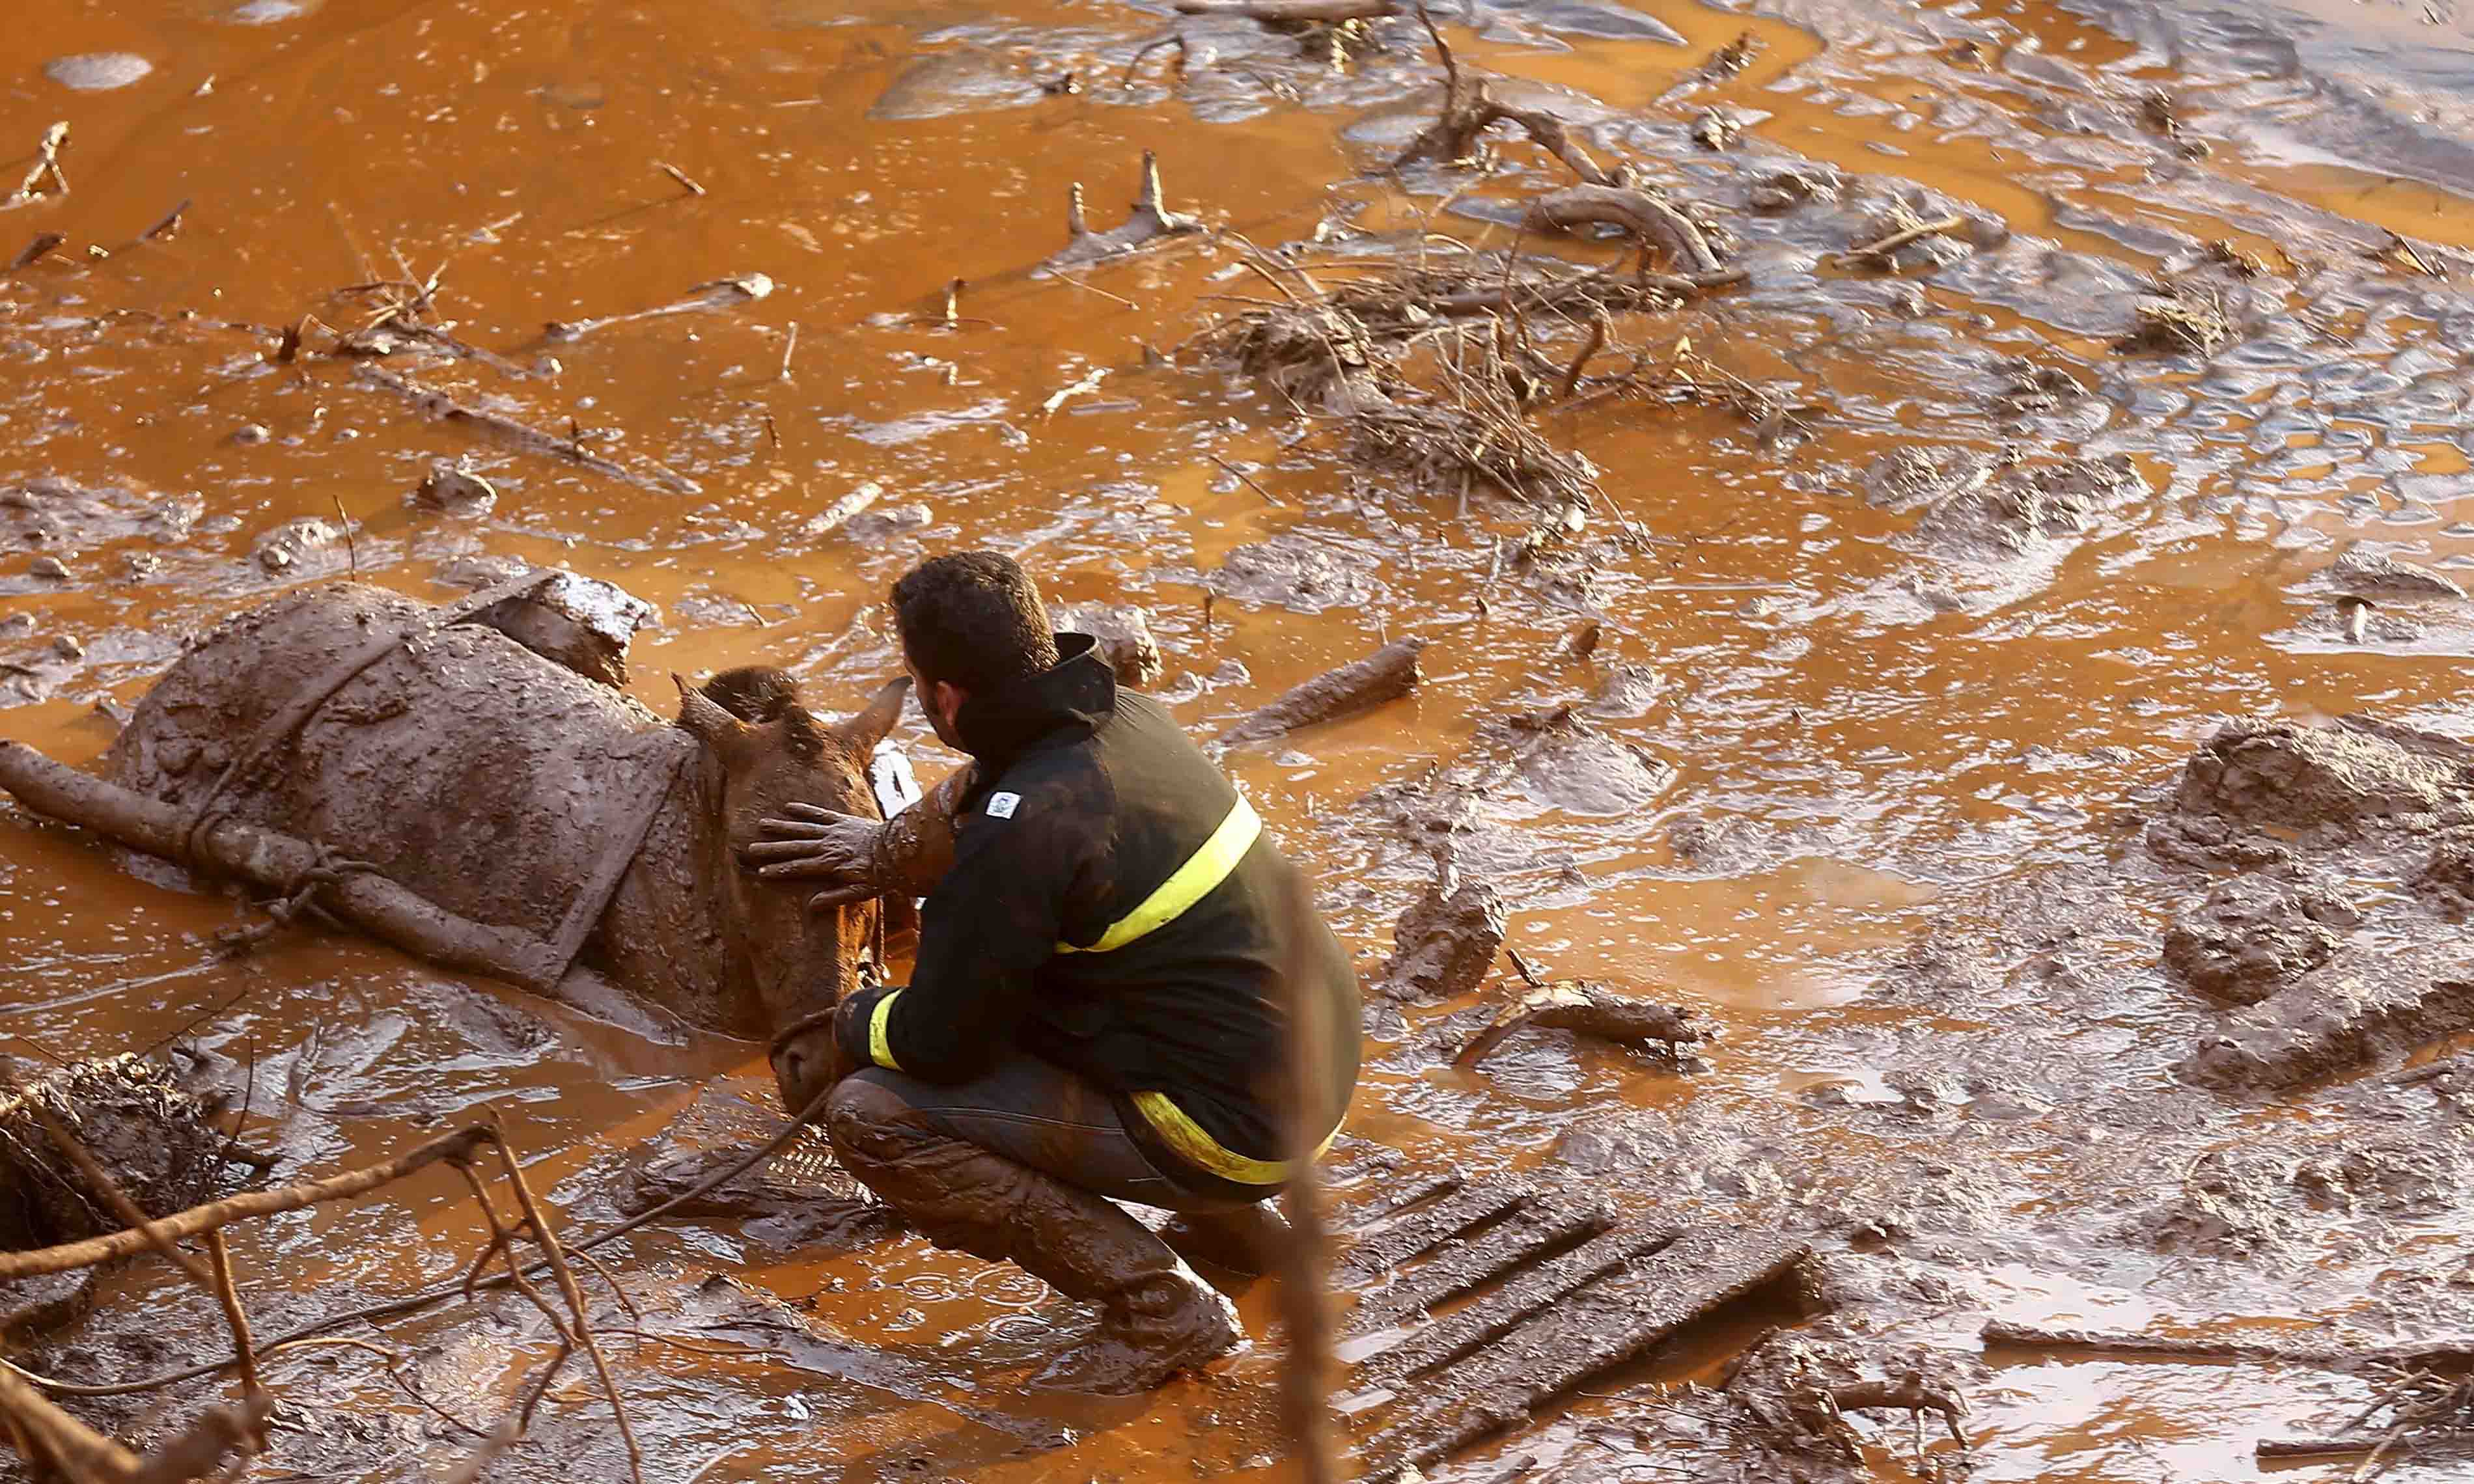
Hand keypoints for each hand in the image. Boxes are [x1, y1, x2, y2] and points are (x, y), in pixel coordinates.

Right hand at [742, 802, 888, 910]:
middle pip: (795, 847)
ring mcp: (834, 831)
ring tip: (762, 825)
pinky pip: (819, 813)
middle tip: (751, 849)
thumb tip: (811, 906)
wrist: (900, 848)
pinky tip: (789, 807)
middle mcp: (829, 845)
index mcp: (831, 864)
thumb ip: (836, 897)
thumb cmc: (881, 874)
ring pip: (803, 828)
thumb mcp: (862, 892)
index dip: (779, 870)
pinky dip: (804, 810)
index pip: (799, 868)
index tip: (761, 872)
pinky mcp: (842, 820)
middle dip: (772, 849)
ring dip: (782, 827)